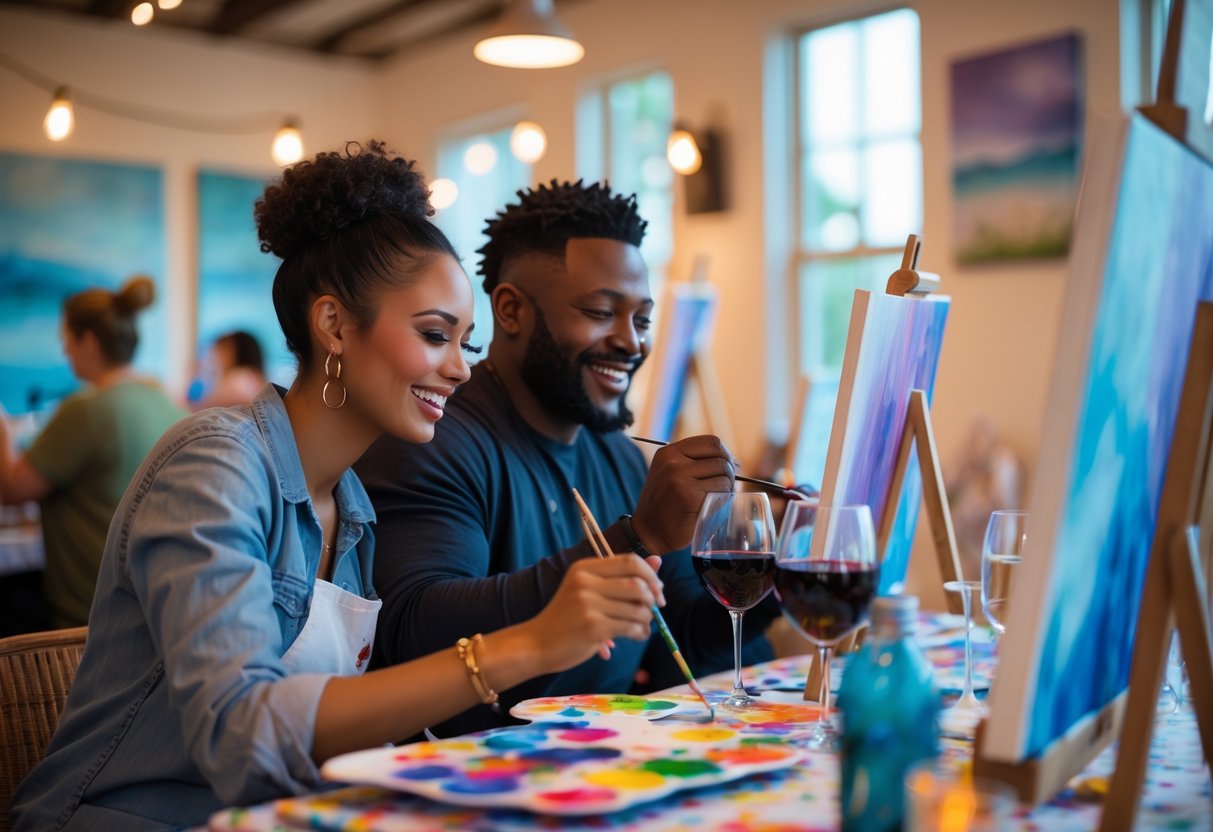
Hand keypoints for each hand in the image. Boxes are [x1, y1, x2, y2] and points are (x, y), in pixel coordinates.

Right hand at [528, 555, 663, 672]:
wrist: (537, 643)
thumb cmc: (567, 617)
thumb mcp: (589, 589)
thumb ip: (622, 576)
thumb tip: (658, 560)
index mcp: (585, 568)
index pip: (630, 561)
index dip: (650, 575)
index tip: (658, 590)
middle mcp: (585, 582)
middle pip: (637, 583)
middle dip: (653, 598)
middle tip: (654, 609)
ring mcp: (588, 604)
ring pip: (637, 608)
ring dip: (647, 619)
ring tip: (643, 626)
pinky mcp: (593, 627)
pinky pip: (631, 627)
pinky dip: (640, 632)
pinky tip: (637, 635)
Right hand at [631, 434, 736, 553]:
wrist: (649, 532)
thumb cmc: (665, 505)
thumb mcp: (670, 474)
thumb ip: (692, 462)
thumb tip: (731, 460)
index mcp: (668, 452)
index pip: (710, 442)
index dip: (725, 454)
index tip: (729, 466)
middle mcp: (672, 461)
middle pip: (720, 457)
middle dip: (729, 472)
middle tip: (726, 485)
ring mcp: (679, 477)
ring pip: (723, 473)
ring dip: (727, 487)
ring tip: (716, 497)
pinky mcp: (689, 495)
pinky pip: (721, 490)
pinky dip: (723, 498)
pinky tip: (712, 505)